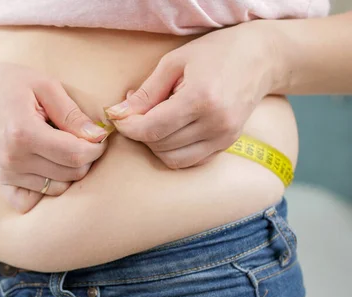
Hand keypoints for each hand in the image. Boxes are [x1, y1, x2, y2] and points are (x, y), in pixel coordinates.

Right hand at [0, 61, 107, 211]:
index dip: (96, 147)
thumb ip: (72, 114)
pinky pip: (29, 202)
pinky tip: (48, 170)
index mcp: (23, 133)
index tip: (99, 136)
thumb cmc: (13, 83)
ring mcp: (6, 173)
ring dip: (68, 172)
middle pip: (70, 174)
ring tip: (62, 148)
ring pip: (57, 188)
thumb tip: (98, 136)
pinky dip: (44, 191)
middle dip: (86, 158)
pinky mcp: (2, 180)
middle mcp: (13, 159)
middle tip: (82, 139)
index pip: (75, 154)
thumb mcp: (46, 86)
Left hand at [106, 22, 277, 167]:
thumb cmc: (215, 53)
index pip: (152, 129)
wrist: (260, 58)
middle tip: (136, 113)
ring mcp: (224, 137)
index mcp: (200, 98)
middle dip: (139, 133)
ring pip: (173, 159)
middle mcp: (215, 123)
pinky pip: (190, 161)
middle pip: (160, 145)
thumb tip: (119, 113)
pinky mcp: (227, 144)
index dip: (128, 127)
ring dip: (155, 145)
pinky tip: (171, 131)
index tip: (118, 117)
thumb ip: (147, 91)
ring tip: (154, 121)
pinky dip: (173, 152)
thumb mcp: (174, 62)